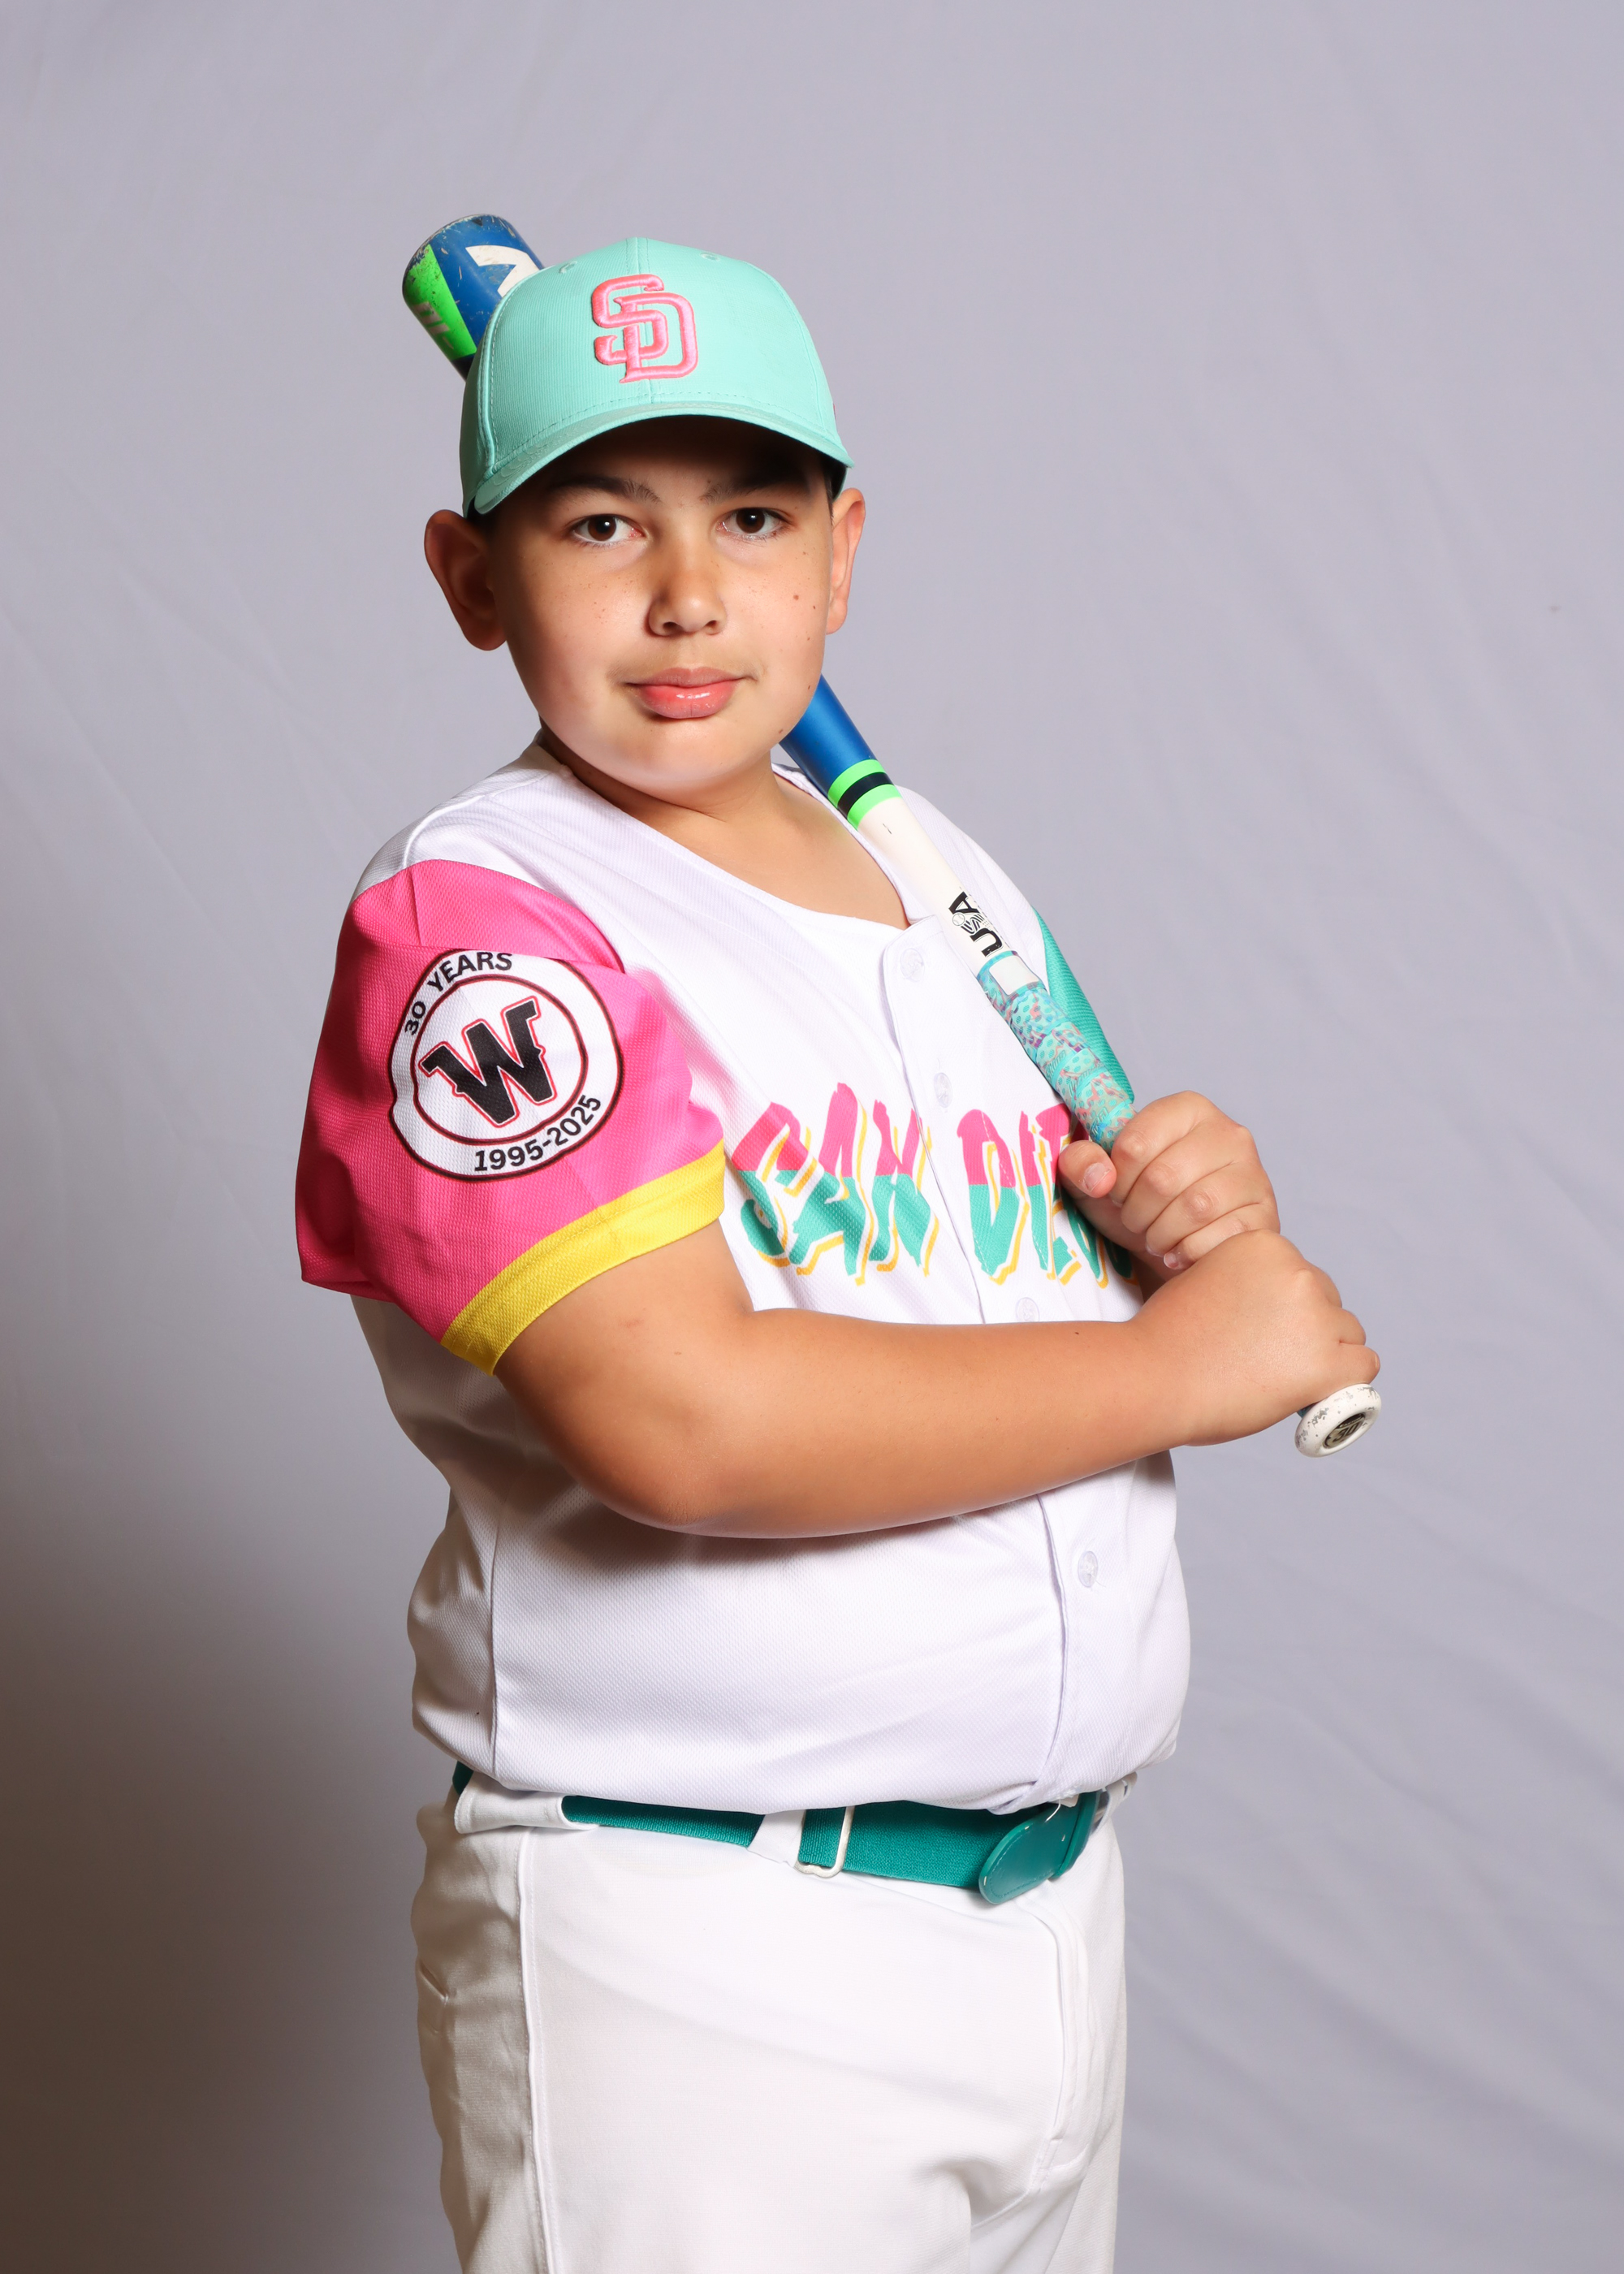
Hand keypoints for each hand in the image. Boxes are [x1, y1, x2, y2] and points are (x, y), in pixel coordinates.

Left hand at [1058, 1092, 1277, 1272]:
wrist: (1175, 1247)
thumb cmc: (1136, 1204)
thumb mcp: (1096, 1180)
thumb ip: (1081, 1163)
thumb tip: (1101, 1177)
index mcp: (1187, 1109)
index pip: (1135, 1144)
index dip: (1116, 1179)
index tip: (1117, 1191)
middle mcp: (1229, 1133)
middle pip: (1163, 1178)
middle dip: (1136, 1211)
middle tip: (1135, 1220)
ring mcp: (1254, 1174)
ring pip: (1196, 1208)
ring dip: (1162, 1234)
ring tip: (1156, 1237)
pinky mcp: (1265, 1215)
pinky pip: (1222, 1237)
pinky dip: (1190, 1253)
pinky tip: (1181, 1251)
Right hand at [1129, 1230, 1378, 1445]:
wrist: (1151, 1377)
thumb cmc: (1166, 1341)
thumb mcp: (1205, 1282)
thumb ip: (1245, 1286)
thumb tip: (1274, 1316)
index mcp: (1264, 1245)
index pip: (1300, 1276)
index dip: (1281, 1310)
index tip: (1257, 1333)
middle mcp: (1296, 1271)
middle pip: (1327, 1301)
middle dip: (1305, 1330)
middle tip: (1266, 1361)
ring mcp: (1314, 1316)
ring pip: (1348, 1333)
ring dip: (1324, 1354)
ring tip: (1280, 1379)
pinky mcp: (1325, 1361)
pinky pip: (1363, 1365)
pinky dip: (1344, 1383)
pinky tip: (1313, 1393)